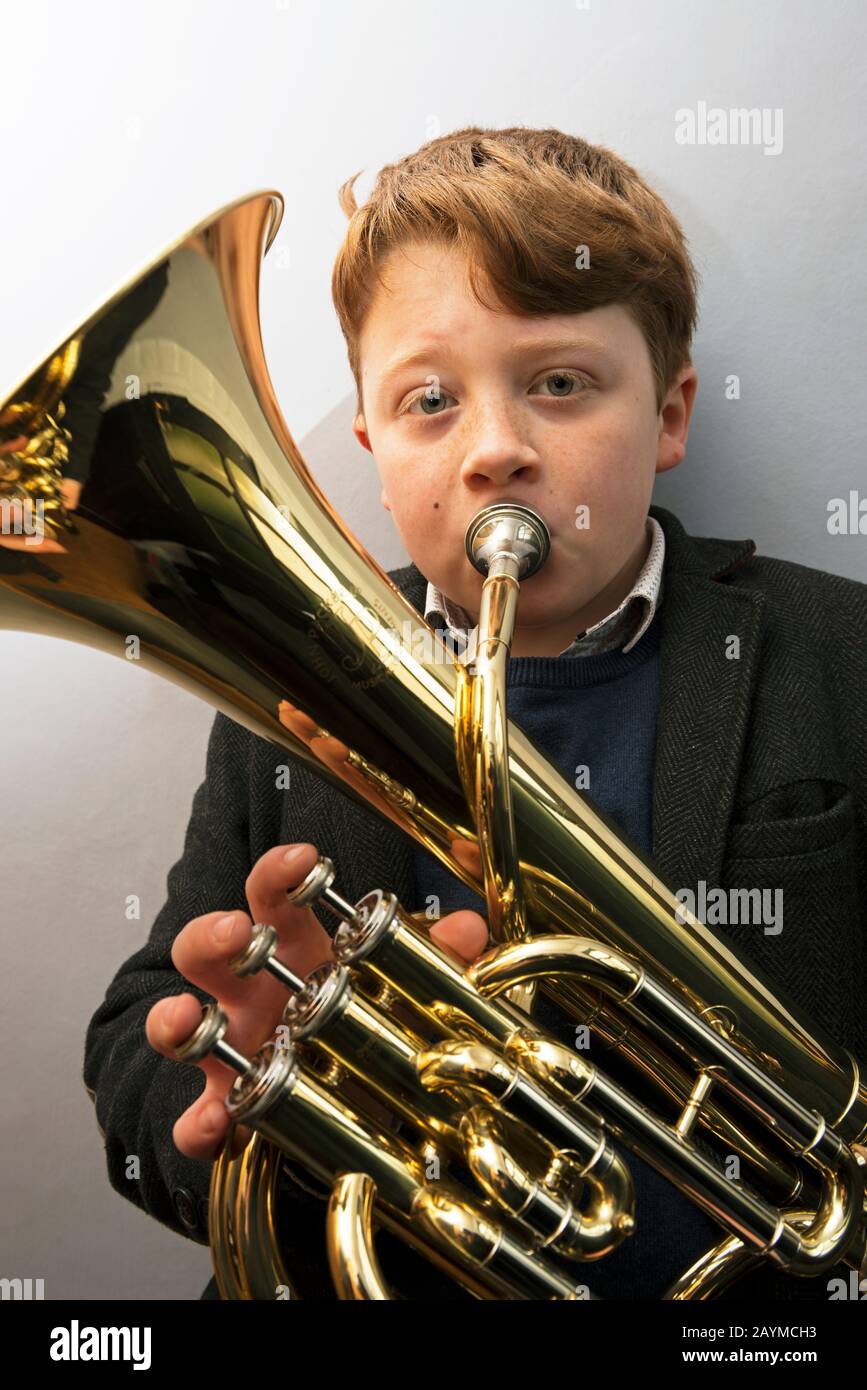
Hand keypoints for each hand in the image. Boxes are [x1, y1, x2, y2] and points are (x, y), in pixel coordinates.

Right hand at [146, 842, 487, 1161]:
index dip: (281, 873)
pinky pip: (194, 1121)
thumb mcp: (407, 984)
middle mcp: (252, 993)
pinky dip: (199, 1123)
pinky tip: (214, 1121)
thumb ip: (438, 957)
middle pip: (207, 949)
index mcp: (294, 949)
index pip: (274, 896)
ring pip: (177, 1027)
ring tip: (187, 1017)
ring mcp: (233, 1049)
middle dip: (213, 935)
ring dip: (173, 1018)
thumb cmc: (366, 1020)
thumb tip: (469, 928)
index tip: (302, 860)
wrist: (358, 1100)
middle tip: (238, 934)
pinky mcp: (226, 1111)